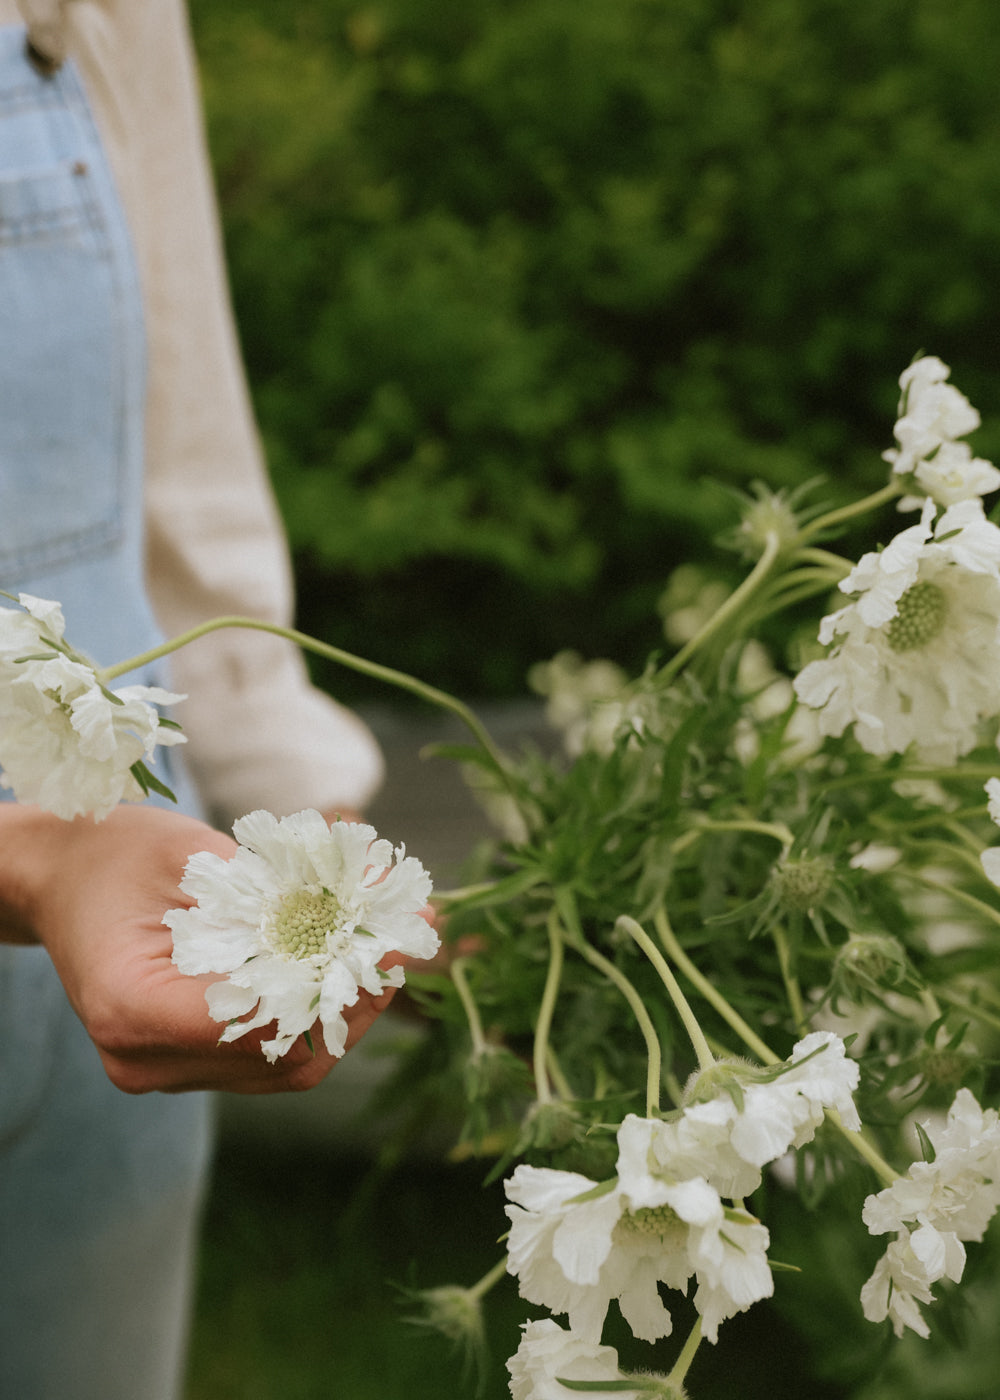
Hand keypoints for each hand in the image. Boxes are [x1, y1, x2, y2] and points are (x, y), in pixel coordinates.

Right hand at [3, 804, 398, 1093]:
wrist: (63, 879)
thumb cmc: (117, 854)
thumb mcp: (196, 854)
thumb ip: (280, 888)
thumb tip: (381, 892)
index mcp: (132, 1007)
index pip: (255, 1021)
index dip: (333, 986)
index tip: (388, 942)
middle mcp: (144, 1058)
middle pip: (281, 1056)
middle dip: (357, 1000)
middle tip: (409, 939)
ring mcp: (162, 1071)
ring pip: (285, 1065)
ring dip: (347, 1008)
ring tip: (394, 947)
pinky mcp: (184, 1064)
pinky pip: (268, 1053)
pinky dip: (316, 1010)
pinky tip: (352, 964)